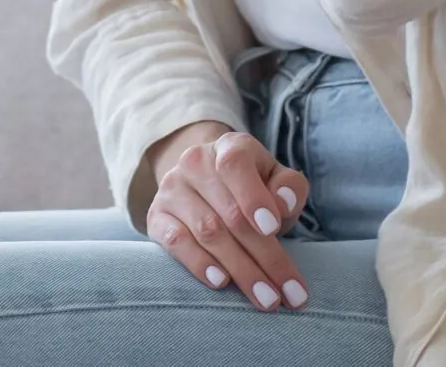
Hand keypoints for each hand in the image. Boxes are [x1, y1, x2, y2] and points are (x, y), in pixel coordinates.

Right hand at [140, 120, 313, 309]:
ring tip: (265, 298)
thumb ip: (289, 187)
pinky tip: (221, 281)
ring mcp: (172, 189)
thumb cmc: (252, 187)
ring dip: (240, 270)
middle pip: (230, 214)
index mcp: (229, 147)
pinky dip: (199, 263)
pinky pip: (175, 242)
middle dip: (265, 257)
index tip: (272, 228)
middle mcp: (195, 162)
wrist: (205, 180)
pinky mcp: (157, 216)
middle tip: (288, 293)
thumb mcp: (276, 180)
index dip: (253, 196)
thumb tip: (282, 203)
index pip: (235, 164)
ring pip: (208, 232)